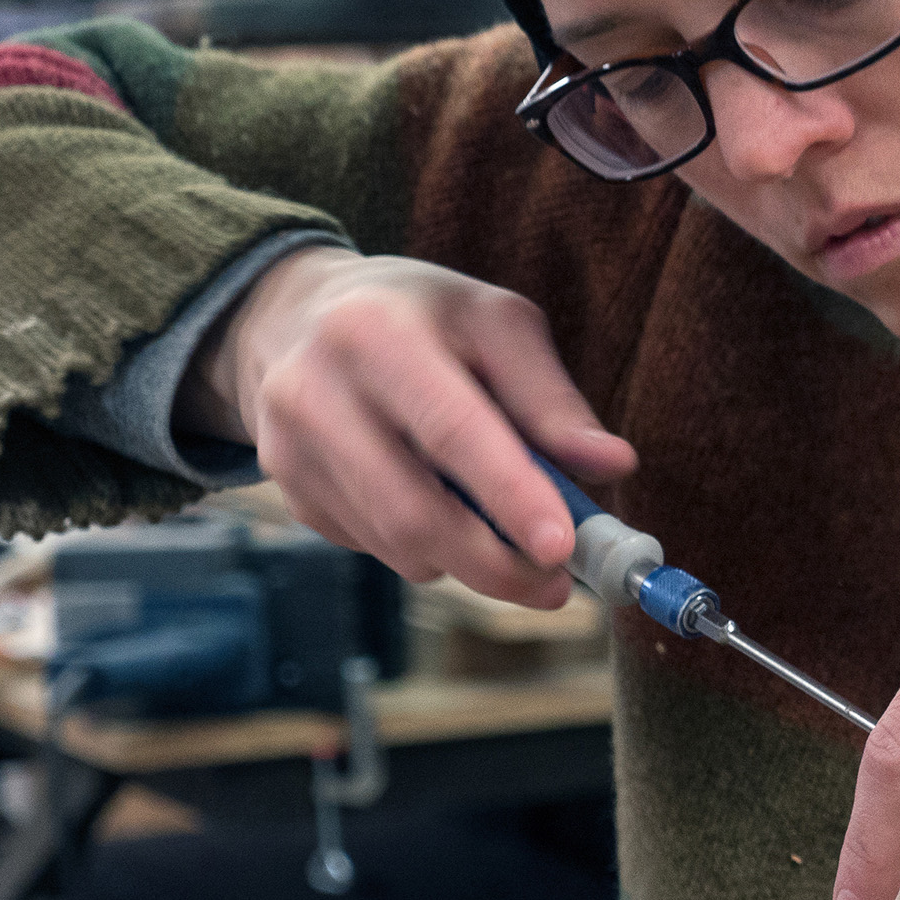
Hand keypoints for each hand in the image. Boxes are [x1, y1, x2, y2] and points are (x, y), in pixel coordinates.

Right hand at [178, 247, 634, 605]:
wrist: (296, 315)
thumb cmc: (422, 318)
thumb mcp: (495, 324)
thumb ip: (551, 398)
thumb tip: (613, 463)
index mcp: (377, 333)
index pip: (450, 429)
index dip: (509, 495)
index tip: (561, 547)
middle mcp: (315, 392)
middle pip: (412, 510)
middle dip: (495, 563)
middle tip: (556, 585)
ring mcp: (289, 448)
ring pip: (394, 543)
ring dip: (467, 563)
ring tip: (515, 549)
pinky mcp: (286, 490)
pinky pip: (372, 547)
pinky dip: (425, 549)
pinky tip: (445, 512)